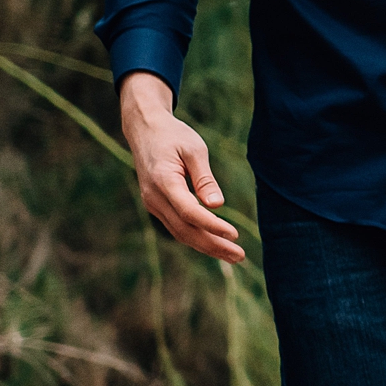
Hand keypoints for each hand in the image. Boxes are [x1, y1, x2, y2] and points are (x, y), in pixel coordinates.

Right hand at [118, 71, 244, 263]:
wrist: (145, 130)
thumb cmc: (173, 136)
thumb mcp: (194, 149)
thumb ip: (205, 178)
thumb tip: (218, 205)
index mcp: (163, 181)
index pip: (189, 211)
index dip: (212, 225)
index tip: (234, 234)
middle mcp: (154, 197)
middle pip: (185, 230)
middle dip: (213, 245)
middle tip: (240, 255)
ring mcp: (152, 204)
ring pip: (180, 233)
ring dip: (207, 246)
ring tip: (233, 255)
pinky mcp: (156, 206)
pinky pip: (177, 227)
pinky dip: (196, 238)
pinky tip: (215, 244)